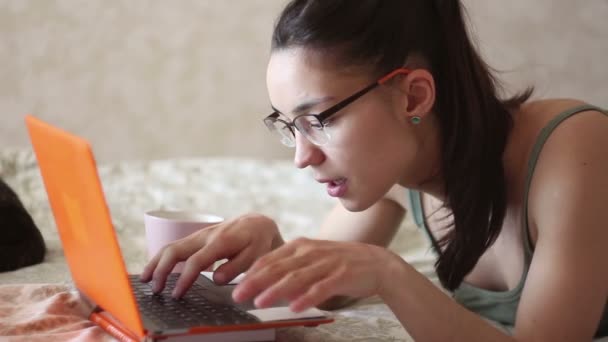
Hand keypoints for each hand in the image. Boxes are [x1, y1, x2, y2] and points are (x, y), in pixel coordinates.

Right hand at [140, 213, 283, 297]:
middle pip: (174, 249)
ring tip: (146, 280)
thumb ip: (237, 267)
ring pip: (171, 246)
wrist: (257, 223)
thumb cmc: (258, 241)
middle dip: (161, 269)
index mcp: (220, 241)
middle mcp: (205, 236)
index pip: (195, 261)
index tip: (176, 295)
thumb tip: (216, 278)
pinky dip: (162, 258)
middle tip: (155, 289)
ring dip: (156, 263)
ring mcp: (198, 235)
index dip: (184, 279)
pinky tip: (155, 270)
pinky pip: (175, 246)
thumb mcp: (256, 254)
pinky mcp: (197, 238)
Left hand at [232, 238, 394, 311]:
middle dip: (256, 282)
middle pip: (278, 267)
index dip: (251, 273)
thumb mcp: (311, 258)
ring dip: (276, 290)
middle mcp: (311, 251)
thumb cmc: (338, 263)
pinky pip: (322, 287)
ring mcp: (326, 263)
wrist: (376, 262)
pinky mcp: (342, 275)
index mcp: (300, 245)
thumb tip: (262, 283)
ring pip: (296, 277)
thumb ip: (289, 267)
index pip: (270, 259)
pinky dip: (307, 297)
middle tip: (238, 295)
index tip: (235, 286)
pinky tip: (295, 307)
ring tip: (260, 302)